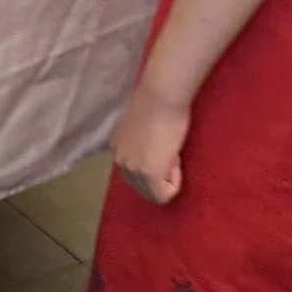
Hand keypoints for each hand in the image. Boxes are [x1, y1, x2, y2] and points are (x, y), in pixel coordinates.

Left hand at [112, 85, 190, 205]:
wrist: (161, 96)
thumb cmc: (158, 103)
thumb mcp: (140, 127)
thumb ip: (140, 144)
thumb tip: (151, 153)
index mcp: (117, 148)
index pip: (134, 173)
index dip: (155, 165)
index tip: (164, 146)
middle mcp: (119, 161)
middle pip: (141, 188)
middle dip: (160, 178)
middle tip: (171, 152)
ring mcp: (132, 169)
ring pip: (152, 194)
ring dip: (167, 180)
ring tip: (172, 154)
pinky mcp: (148, 174)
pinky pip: (163, 195)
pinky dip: (174, 183)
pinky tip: (175, 160)